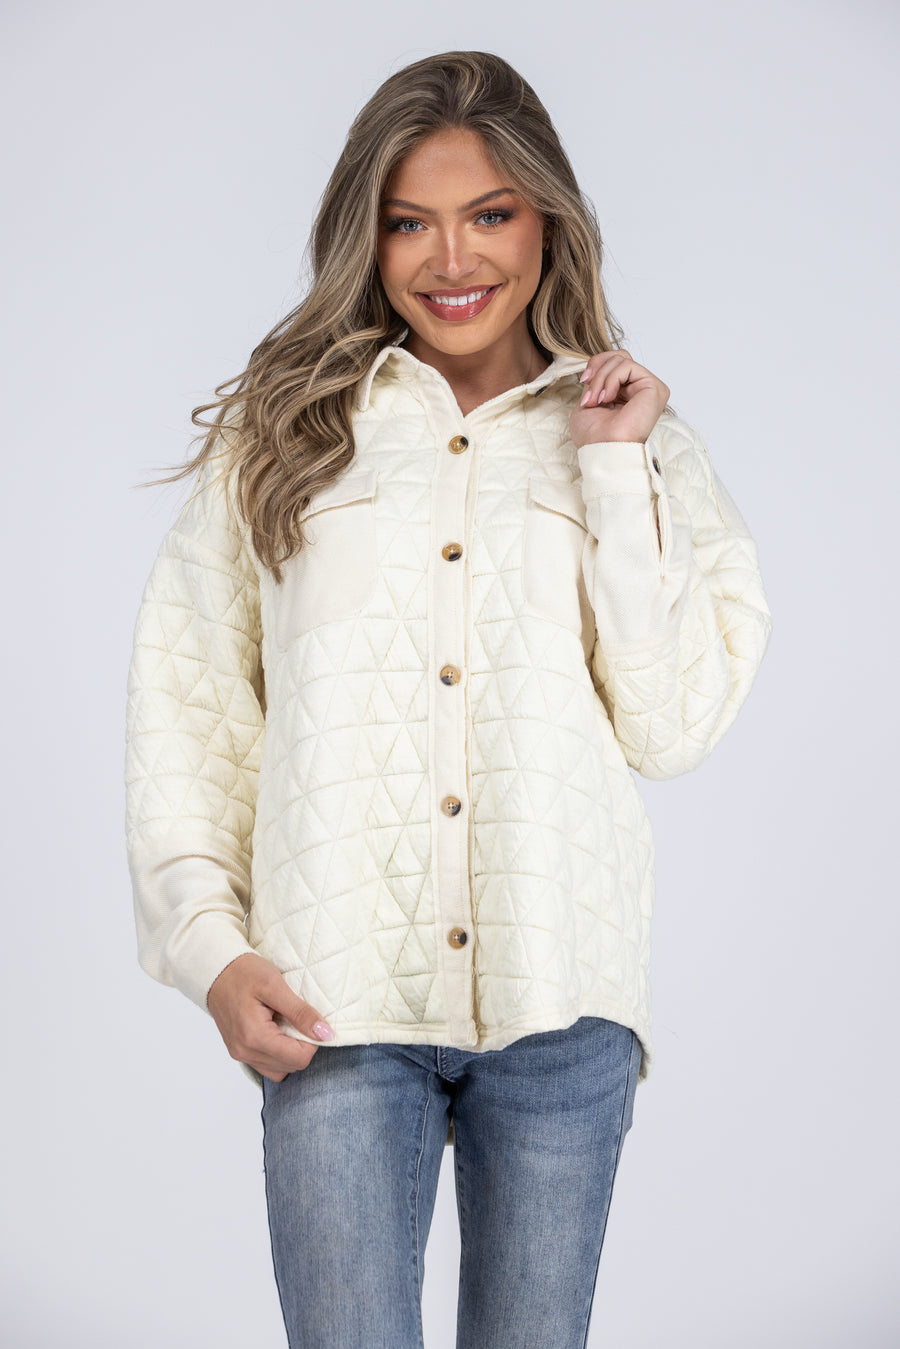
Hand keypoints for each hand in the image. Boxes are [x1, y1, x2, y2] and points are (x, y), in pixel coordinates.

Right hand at [206, 952, 334, 1081]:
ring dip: (290, 1052)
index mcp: (254, 1037)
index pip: (298, 1059)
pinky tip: (276, 1031)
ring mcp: (240, 1054)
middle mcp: (245, 1052)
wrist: (215, 971)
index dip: (312, 1042)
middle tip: (296, 1019)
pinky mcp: (239, 1052)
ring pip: (279, 1070)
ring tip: (285, 1024)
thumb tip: (325, 1034)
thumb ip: (301, 1013)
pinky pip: (267, 1065)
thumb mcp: (275, 986)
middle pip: (290, 1067)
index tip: (308, 1020)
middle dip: (301, 1046)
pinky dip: (278, 1053)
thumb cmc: (243, 973)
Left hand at [569, 350, 669, 448]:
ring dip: (601, 378)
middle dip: (598, 370)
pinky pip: (628, 366)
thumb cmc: (593, 436)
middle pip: (619, 356)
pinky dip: (611, 378)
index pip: (615, 361)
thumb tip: (596, 366)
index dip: (596, 365)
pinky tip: (608, 398)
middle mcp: (640, 389)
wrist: (601, 450)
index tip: (583, 381)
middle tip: (590, 396)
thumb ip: (596, 379)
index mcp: (626, 393)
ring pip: (621, 359)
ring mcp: (649, 388)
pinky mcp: (654, 388)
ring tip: (597, 400)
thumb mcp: (589, 398)